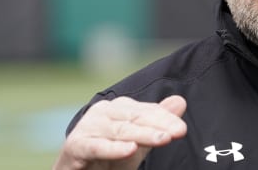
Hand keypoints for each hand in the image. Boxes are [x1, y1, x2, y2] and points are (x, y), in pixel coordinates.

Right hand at [53, 95, 186, 169]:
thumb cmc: (108, 158)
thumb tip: (180, 100)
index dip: (165, 118)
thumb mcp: (137, 142)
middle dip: (159, 125)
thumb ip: (156, 124)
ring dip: (142, 135)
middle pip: (135, 117)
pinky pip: (96, 147)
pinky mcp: (76, 145)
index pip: (146, 111)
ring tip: (163, 139)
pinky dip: (113, 149)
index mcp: (118, 108)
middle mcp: (102, 112)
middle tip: (179, 132)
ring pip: (120, 131)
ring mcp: (88, 127)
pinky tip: (130, 150)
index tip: (181, 129)